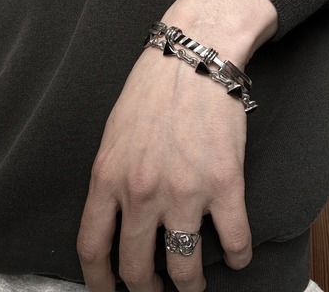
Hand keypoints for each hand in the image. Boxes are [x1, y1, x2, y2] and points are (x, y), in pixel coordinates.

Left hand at [77, 0, 276, 291]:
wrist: (192, 59)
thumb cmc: (151, 90)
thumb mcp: (113, 134)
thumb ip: (111, 178)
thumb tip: (118, 216)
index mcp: (108, 178)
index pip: (92, 247)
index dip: (98, 282)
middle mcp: (142, 193)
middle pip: (136, 268)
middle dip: (145, 290)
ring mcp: (184, 192)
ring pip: (184, 267)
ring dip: (190, 285)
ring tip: (193, 285)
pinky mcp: (225, 185)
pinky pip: (233, 241)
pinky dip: (236, 258)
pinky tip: (235, 259)